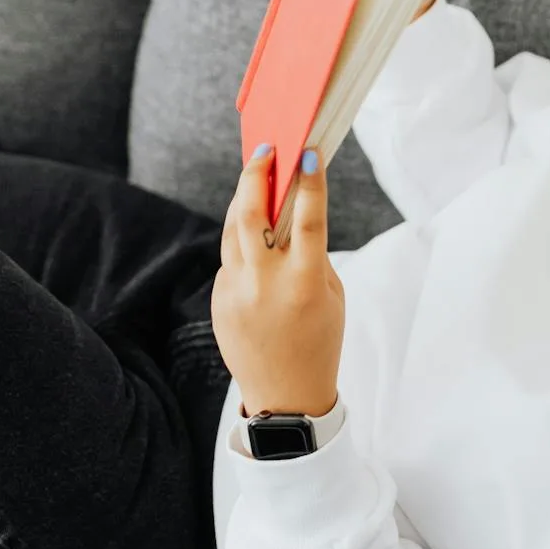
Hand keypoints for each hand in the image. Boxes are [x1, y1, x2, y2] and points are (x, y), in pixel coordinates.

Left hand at [212, 145, 344, 417]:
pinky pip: (229, 260)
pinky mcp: (218, 299)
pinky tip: (255, 242)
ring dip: (244, 201)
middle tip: (265, 152)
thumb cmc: (319, 342)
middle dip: (256, 175)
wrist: (285, 396)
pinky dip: (242, 246)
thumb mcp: (331, 297)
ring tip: (254, 180)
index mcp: (304, 282)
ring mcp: (235, 291)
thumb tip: (292, 217)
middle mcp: (265, 282)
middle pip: (251, 212)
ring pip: (232, 230)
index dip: (308, 182)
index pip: (307, 218)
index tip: (307, 153)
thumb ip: (313, 256)